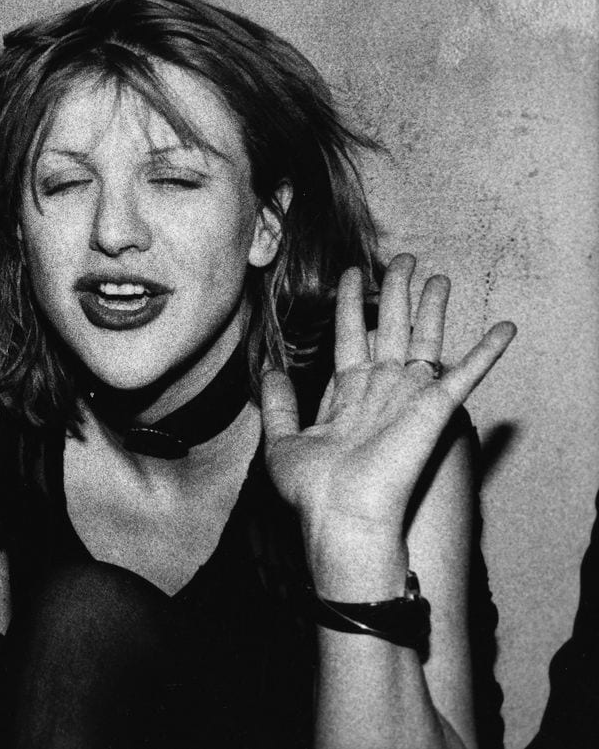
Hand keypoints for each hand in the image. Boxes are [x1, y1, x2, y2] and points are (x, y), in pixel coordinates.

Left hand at [261, 254, 515, 553]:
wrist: (341, 515)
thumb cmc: (312, 489)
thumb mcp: (282, 440)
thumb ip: (278, 403)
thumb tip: (268, 369)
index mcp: (346, 394)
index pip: (351, 337)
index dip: (352, 305)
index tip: (353, 274)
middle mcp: (380, 390)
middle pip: (390, 329)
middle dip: (395, 292)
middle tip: (403, 259)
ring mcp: (408, 397)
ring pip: (424, 340)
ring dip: (432, 307)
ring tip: (438, 275)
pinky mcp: (434, 410)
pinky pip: (466, 374)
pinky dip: (487, 350)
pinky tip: (505, 327)